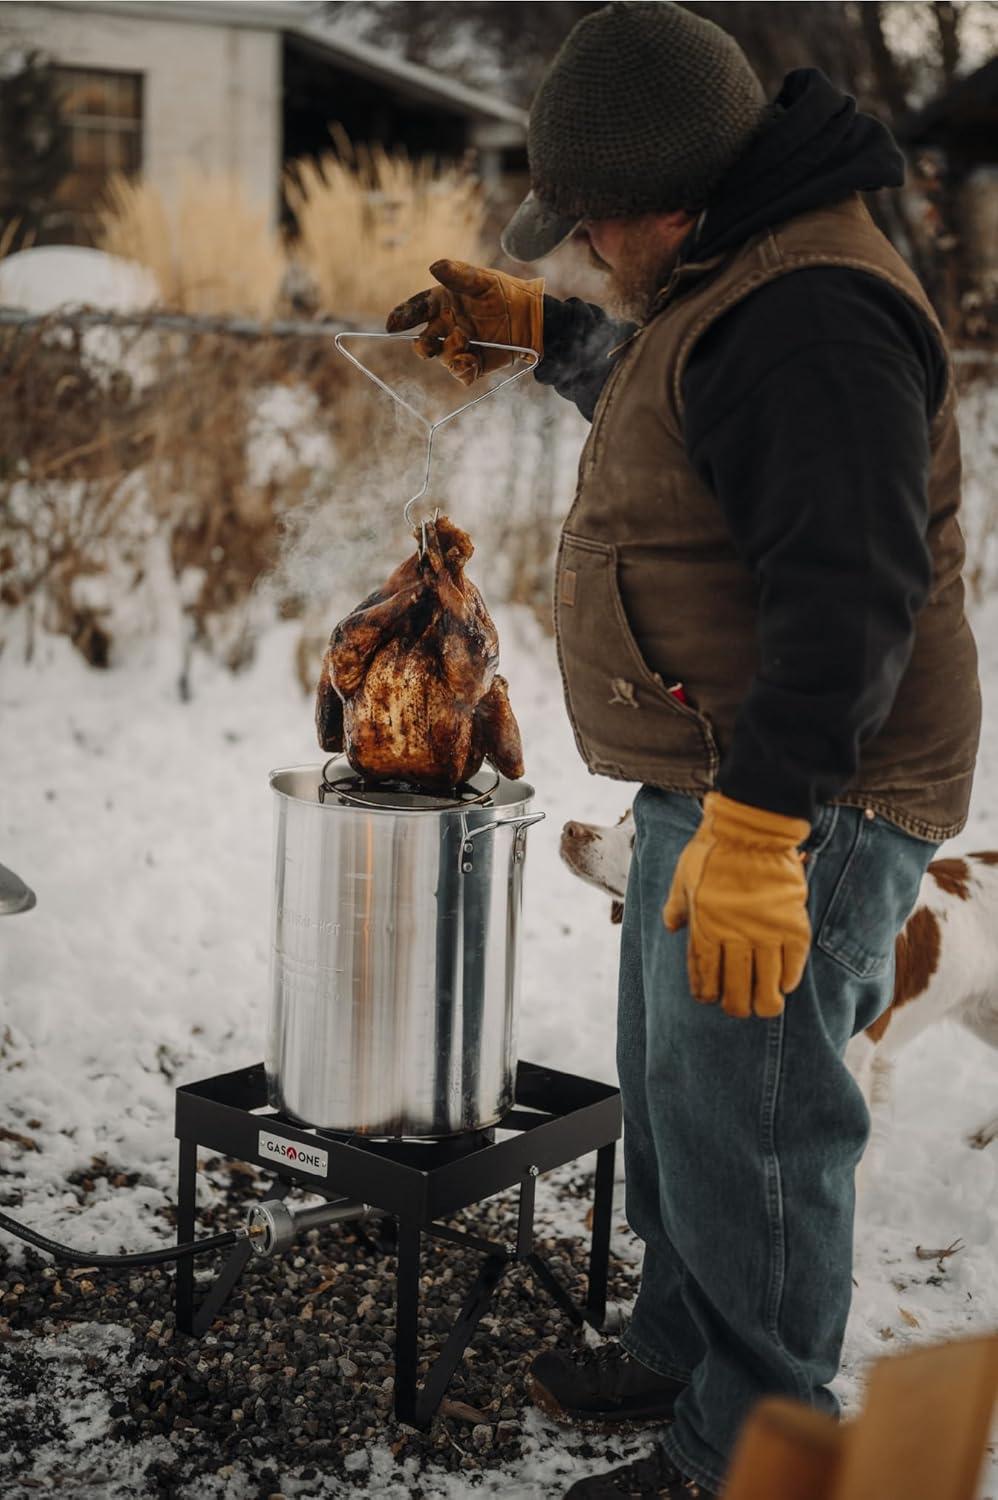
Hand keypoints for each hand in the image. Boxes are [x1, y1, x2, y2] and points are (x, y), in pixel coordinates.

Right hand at [386, 259, 543, 386]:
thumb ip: (458, 275)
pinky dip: (462, 370)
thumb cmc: (506, 293)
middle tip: (426, 344)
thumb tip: (433, 266)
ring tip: (465, 343)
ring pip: (441, 357)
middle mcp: (447, 326)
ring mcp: (459, 346)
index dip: (402, 317)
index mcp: (443, 303)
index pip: (416, 310)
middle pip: (423, 341)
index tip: (391, 325)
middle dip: (421, 345)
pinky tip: (470, 363)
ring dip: (449, 353)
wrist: (532, 318)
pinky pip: (460, 373)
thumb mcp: (483, 280)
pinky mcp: (473, 363)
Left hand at [662, 792, 811, 1018]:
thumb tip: (670, 927)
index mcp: (705, 927)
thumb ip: (676, 905)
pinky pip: (794, 962)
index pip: (705, 973)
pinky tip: (786, 985)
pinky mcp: (793, 924)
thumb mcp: (683, 876)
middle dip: (737, 1006)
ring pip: (768, 982)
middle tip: (740, 1010)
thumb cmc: (712, 850)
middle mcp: (735, 936)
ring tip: (766, 1008)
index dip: (706, 992)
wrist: (751, 829)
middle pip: (737, 987)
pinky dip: (790, 977)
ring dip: (767, 1001)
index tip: (709, 1000)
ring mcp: (766, 932)